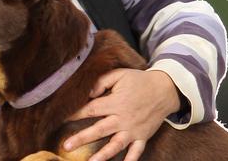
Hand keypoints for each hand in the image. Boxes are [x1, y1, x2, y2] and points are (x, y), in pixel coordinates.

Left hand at [63, 69, 180, 160]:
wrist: (165, 89)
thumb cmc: (139, 80)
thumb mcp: (120, 74)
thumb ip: (102, 81)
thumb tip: (88, 93)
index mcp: (115, 102)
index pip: (91, 109)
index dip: (76, 114)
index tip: (62, 118)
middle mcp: (123, 118)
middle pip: (99, 130)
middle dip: (81, 138)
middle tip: (66, 146)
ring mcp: (133, 130)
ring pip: (115, 145)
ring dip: (102, 155)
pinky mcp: (143, 136)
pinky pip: (136, 152)